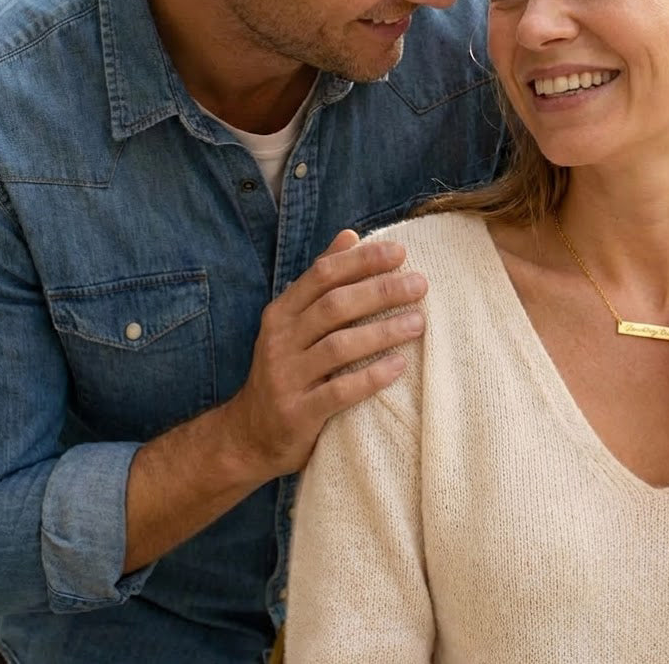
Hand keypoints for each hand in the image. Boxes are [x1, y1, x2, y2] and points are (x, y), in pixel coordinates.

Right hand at [223, 229, 425, 481]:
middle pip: (334, 306)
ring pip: (338, 347)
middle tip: (420, 284)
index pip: (322, 275)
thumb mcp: (294, 321)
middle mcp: (280, 340)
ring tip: (418, 321)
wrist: (248, 435)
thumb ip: (321, 280)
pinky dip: (371, 377)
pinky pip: (339, 392)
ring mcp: (287, 377)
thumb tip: (350, 234)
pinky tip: (399, 365)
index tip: (400, 252)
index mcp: (281, 312)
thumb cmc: (287, 368)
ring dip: (382, 331)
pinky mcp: (298, 413)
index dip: (361, 261)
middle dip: (380, 291)